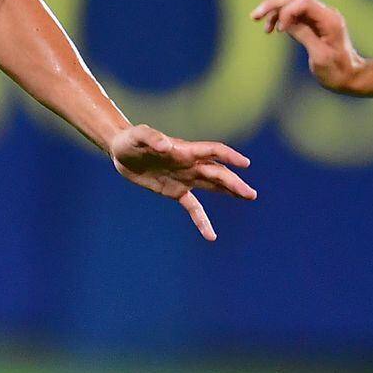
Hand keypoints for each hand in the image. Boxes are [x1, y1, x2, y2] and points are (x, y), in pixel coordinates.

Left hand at [108, 125, 255, 241]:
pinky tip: (211, 236)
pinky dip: (202, 220)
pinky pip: (193, 207)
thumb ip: (151, 137)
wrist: (121, 151)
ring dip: (230, 192)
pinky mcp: (175, 192)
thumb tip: (165, 145)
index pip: (212, 152)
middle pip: (217, 173)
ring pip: (213, 186)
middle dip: (234, 183)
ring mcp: (185, 178)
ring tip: (248, 197)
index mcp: (185, 150)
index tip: (245, 164)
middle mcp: (190, 164)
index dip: (229, 156)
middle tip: (251, 194)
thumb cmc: (131, 139)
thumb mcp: (138, 136)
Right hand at [252, 0, 364, 91]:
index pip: (303, 2)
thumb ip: (304, 35)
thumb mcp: (319, 56)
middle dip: (274, 4)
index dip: (286, 11)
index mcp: (329, 20)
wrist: (350, 77)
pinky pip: (295, 13)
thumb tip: (285, 22)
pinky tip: (271, 28)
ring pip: (293, 3)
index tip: (279, 31)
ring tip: (259, 22)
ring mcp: (320, 17)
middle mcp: (326, 13)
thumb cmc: (337, 71)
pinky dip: (281, 18)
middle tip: (254, 15)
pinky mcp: (315, 23)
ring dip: (275, 10)